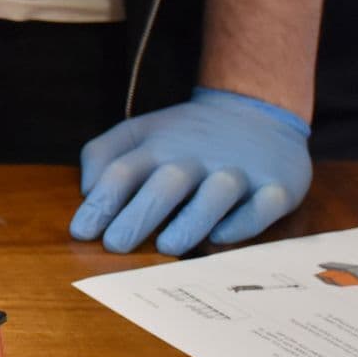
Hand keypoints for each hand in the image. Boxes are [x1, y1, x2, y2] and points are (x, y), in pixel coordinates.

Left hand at [72, 88, 311, 254]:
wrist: (256, 109)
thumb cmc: (186, 135)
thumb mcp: (139, 132)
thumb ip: (104, 154)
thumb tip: (87, 191)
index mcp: (159, 147)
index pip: (124, 171)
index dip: (101, 202)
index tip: (82, 232)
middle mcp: (196, 158)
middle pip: (165, 183)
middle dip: (139, 214)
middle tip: (116, 245)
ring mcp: (237, 170)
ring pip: (216, 194)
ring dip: (191, 220)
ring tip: (168, 247)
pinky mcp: (275, 186)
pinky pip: (261, 207)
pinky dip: (242, 223)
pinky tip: (221, 237)